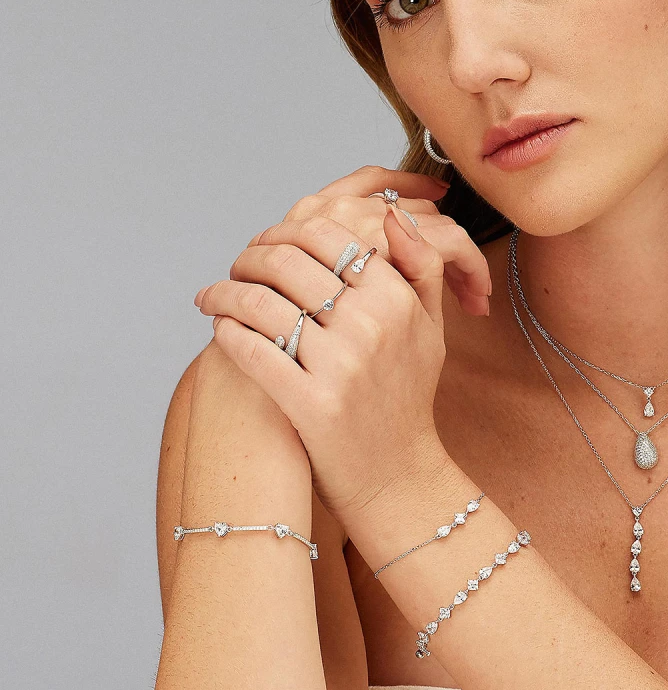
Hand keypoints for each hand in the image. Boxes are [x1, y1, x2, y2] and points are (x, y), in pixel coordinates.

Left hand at [193, 175, 466, 525]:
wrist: (398, 475)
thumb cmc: (407, 396)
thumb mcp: (431, 326)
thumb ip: (420, 265)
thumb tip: (391, 214)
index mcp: (398, 300)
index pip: (329, 235)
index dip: (286, 231)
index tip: (268, 241)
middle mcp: (372, 326)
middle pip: (288, 261)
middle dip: (248, 256)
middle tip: (236, 265)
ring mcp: (340, 365)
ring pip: (261, 303)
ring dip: (224, 293)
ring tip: (214, 297)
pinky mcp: (310, 403)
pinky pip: (251, 350)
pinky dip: (226, 332)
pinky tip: (220, 330)